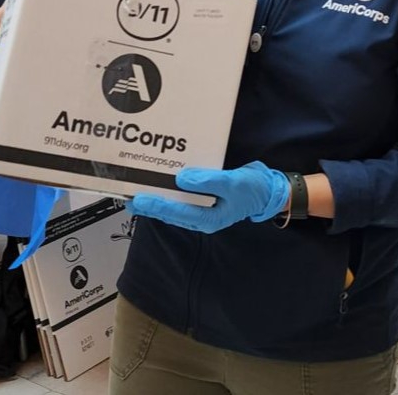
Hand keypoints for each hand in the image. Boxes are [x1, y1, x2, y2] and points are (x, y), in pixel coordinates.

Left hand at [128, 161, 290, 233]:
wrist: (269, 189)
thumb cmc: (254, 188)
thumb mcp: (233, 183)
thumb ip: (208, 182)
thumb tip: (181, 179)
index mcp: (209, 219)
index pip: (176, 212)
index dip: (156, 205)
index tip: (139, 199)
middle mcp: (202, 217)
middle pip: (170, 212)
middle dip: (150, 205)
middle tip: (129, 197)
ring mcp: (203, 209)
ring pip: (174, 206)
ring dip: (157, 200)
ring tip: (138, 193)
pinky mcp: (204, 200)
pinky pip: (183, 198)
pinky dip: (170, 192)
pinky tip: (161, 184)